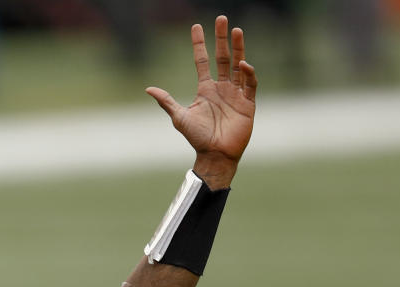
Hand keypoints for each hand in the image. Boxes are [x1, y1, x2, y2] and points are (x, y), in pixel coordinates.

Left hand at [146, 16, 256, 187]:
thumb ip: (166, 101)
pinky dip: (248, 74)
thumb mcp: (179, 117)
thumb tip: (148, 88)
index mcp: (205, 89)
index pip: (203, 61)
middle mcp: (221, 88)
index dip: (199, 44)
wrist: (214, 155)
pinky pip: (250, 84)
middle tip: (221, 19)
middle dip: (222, 39)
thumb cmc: (197, 138)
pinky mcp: (248, 103)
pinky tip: (243, 64)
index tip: (196, 27)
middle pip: (223, 57)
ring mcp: (236, 94)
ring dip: (238, 48)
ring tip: (237, 30)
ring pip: (238, 65)